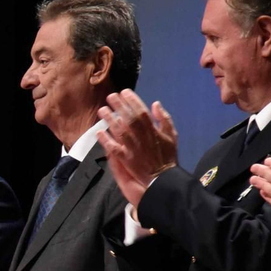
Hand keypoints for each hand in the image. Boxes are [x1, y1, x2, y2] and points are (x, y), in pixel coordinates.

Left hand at [97, 90, 179, 205]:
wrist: (164, 178)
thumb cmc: (168, 156)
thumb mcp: (172, 135)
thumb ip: (164, 119)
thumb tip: (155, 104)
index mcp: (153, 130)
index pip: (141, 111)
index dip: (132, 100)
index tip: (124, 92)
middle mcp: (142, 137)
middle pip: (128, 118)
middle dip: (119, 106)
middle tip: (110, 96)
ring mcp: (133, 148)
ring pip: (119, 131)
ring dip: (110, 120)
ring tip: (101, 110)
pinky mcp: (126, 159)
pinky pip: (113, 148)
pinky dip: (106, 140)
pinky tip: (99, 132)